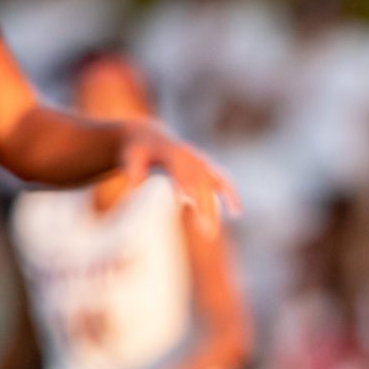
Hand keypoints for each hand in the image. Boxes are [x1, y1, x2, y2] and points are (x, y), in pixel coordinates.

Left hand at [117, 121, 239, 223]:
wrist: (148, 135)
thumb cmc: (137, 151)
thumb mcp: (131, 156)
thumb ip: (133, 170)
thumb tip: (133, 186)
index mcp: (173, 152)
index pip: (183, 169)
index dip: (186, 183)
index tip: (189, 201)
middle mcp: (191, 156)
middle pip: (203, 182)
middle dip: (206, 206)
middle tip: (205, 232)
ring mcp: (201, 161)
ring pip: (215, 184)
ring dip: (215, 207)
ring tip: (212, 233)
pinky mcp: (207, 168)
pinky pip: (223, 181)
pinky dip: (231, 195)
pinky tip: (236, 212)